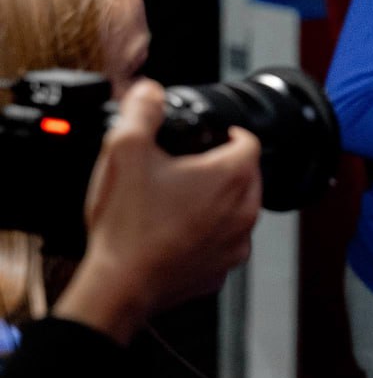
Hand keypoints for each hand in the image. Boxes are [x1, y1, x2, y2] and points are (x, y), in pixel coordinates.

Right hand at [53, 79, 261, 343]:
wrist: (118, 285)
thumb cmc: (128, 225)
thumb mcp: (126, 151)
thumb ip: (142, 111)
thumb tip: (151, 92)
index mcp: (232, 175)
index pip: (248, 140)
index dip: (227, 133)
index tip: (209, 137)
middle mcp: (245, 210)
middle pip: (247, 175)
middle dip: (223, 166)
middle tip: (188, 168)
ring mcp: (236, 243)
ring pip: (238, 210)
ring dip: (218, 202)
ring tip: (180, 200)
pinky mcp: (222, 270)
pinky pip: (223, 242)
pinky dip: (207, 235)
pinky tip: (176, 232)